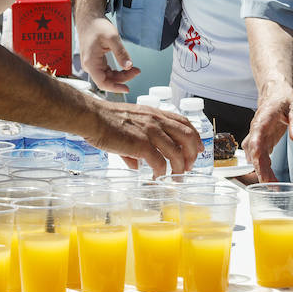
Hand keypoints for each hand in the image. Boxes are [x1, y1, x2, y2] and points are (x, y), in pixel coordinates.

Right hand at [78, 15, 139, 92]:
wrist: (89, 19)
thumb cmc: (97, 26)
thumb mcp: (112, 38)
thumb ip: (120, 53)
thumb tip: (129, 66)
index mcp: (91, 62)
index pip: (102, 83)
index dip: (115, 88)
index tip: (127, 89)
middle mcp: (90, 66)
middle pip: (107, 80)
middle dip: (122, 78)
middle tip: (137, 71)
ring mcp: (92, 64)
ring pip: (108, 76)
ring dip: (121, 75)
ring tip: (134, 69)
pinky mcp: (96, 61)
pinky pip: (107, 70)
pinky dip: (117, 70)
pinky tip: (126, 67)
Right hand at [81, 98, 200, 175]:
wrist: (93, 117)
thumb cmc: (106, 120)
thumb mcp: (129, 124)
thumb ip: (136, 144)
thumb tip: (136, 165)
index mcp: (155, 114)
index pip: (183, 122)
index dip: (195, 136)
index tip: (199, 147)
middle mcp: (157, 121)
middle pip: (187, 136)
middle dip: (193, 153)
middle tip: (190, 166)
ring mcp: (151, 132)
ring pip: (177, 153)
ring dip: (179, 168)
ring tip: (176, 178)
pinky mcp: (142, 145)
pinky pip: (159, 163)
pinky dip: (161, 173)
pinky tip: (157, 177)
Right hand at [243, 81, 292, 182]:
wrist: (274, 92)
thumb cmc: (284, 98)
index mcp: (263, 119)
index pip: (256, 139)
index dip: (257, 155)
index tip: (261, 168)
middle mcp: (256, 130)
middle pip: (254, 153)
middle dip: (261, 171)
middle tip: (271, 186)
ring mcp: (257, 136)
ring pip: (255, 157)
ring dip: (262, 172)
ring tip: (273, 186)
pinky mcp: (261, 141)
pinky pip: (260, 157)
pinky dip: (264, 168)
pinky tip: (270, 178)